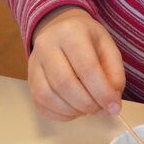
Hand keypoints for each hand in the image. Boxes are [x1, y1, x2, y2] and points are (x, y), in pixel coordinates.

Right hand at [28, 7, 125, 121]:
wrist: (60, 29)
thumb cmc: (88, 40)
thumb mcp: (108, 47)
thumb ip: (115, 74)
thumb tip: (111, 103)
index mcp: (71, 31)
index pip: (86, 67)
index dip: (102, 92)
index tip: (114, 107)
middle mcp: (46, 45)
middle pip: (65, 83)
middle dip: (87, 104)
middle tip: (102, 110)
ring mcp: (33, 63)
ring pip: (48, 96)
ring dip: (73, 111)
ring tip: (89, 109)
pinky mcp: (29, 80)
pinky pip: (41, 104)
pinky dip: (61, 114)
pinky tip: (75, 110)